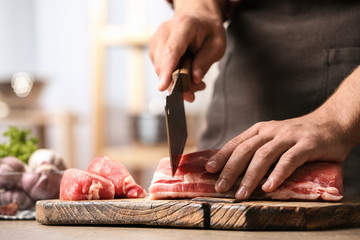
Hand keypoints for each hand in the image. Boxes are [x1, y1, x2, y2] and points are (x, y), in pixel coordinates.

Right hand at [149, 0, 225, 101]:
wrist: (198, 18)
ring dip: (176, 80)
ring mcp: (157, 39)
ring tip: (195, 79)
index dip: (167, 71)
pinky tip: (185, 73)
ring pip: (160, 70)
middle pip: (163, 65)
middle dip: (177, 83)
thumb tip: (194, 78)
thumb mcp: (217, 45)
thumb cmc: (208, 30)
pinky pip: (160, 69)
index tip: (163, 87)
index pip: (171, 51)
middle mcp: (165, 31)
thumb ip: (206, 61)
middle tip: (197, 88)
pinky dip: (172, 76)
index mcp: (183, 25)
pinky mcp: (154, 48)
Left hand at [205, 113, 352, 199]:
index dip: (222, 156)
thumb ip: (259, 148)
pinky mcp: (307, 145)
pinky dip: (277, 174)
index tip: (209, 169)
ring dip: (250, 176)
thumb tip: (235, 167)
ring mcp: (289, 136)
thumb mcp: (275, 137)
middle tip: (220, 187)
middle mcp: (271, 131)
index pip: (237, 142)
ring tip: (241, 193)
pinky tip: (268, 187)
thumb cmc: (299, 135)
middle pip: (245, 150)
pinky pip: (289, 160)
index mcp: (261, 129)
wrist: (332, 123)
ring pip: (264, 156)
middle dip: (230, 170)